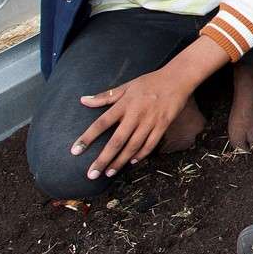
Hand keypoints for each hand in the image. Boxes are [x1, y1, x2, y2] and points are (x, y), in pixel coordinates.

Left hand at [73, 67, 192, 179]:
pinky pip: (150, 144)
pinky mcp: (163, 126)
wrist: (177, 79)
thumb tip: (83, 100)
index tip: (75, 150)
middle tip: (91, 174)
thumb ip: (105, 96)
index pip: (101, 123)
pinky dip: (140, 155)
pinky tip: (131, 162)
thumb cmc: (149, 82)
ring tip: (109, 173)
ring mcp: (150, 122)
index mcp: (124, 104)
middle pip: (116, 141)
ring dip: (120, 162)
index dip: (88, 137)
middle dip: (103, 159)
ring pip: (133, 147)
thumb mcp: (126, 86)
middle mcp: (135, 115)